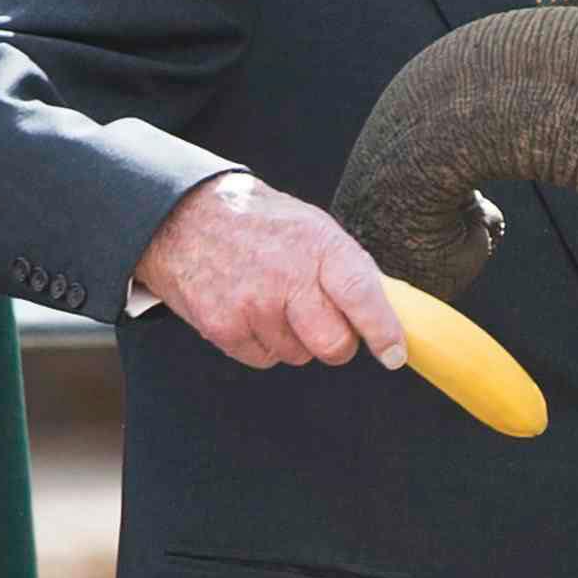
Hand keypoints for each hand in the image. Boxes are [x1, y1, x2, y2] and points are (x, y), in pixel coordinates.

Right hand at [131, 170, 410, 372]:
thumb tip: (387, 308)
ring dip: (292, 339)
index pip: (361, 295)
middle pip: (333, 344)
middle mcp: (287, 276)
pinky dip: (261, 343)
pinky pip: (264, 359)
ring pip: (298, 355)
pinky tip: (248, 310)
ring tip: (271, 300)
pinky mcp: (224, 327)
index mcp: (318, 245)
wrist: (184, 218)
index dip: (382, 330)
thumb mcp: (310, 227)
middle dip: (335, 343)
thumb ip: (346, 267)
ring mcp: (253, 305)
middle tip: (322, 322)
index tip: (393, 354)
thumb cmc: (258, 224)